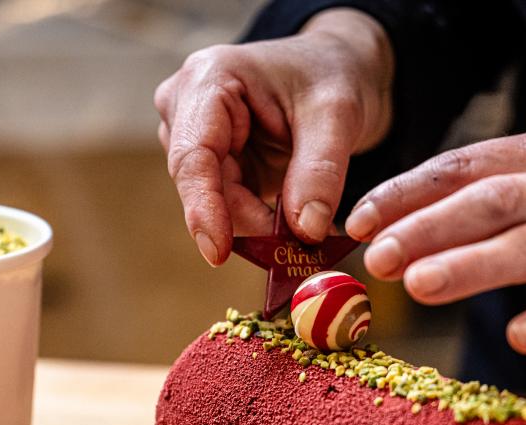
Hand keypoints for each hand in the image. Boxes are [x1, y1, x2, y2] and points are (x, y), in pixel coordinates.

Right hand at [154, 9, 391, 264]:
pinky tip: (291, 220)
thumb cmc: (331, 74)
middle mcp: (187, 106)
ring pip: (215, 202)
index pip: (193, 155)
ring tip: (305, 226)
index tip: (218, 253)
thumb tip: (305, 230)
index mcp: (208, 78)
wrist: (333, 69)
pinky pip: (227, 205)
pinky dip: (259, 220)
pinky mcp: (210, 162)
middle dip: (247, 220)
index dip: (203, 207)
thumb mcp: (337, 115)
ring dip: (257, 222)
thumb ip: (320, 171)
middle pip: (203, 185)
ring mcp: (194, 136)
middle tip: (297, 246)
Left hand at [345, 127, 525, 352]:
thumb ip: (484, 202)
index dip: (407, 193)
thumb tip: (394, 228)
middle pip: (493, 203)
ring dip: (473, 265)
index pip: (465, 167)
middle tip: (377, 257)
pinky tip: (520, 336)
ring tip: (420, 285)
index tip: (357, 223)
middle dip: (428, 228)